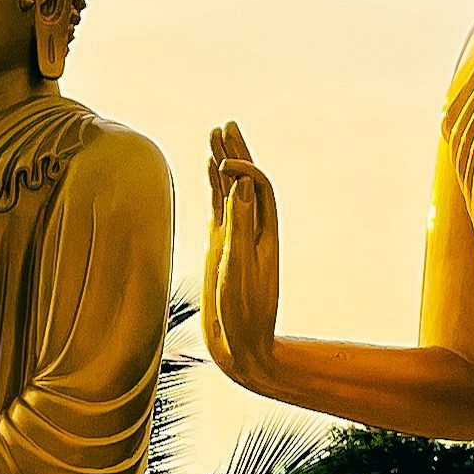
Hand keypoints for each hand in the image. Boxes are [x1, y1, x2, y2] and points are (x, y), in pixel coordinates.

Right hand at [204, 120, 281, 385]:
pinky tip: (210, 173)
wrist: (242, 349)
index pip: (257, 187)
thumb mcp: (241, 270)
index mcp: (262, 234)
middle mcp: (251, 231)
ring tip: (215, 136)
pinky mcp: (220, 250)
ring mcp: (234, 239)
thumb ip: (242, 227)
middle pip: (245, 182)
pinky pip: (218, 211)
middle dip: (235, 152)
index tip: (225, 162)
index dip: (244, 168)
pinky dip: (214, 189)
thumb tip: (244, 184)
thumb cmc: (245, 315)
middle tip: (225, 124)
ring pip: (229, 193)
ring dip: (223, 164)